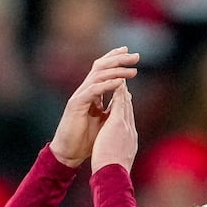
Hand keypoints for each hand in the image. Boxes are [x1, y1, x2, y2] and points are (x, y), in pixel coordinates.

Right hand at [49, 47, 138, 167]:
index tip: (131, 54)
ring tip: (133, 70)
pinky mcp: (76, 104)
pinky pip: (94, 90)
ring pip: (98, 75)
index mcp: (92, 92)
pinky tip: (120, 82)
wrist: (70, 153)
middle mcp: (85, 90)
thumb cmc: (86, 139)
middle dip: (119, 59)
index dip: (115, 59)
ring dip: (117, 71)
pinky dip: (107, 85)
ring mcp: (80, 96)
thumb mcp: (104, 119)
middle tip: (136, 56)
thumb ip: (112, 106)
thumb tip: (125, 98)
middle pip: (101, 67)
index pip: (104, 70)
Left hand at [91, 81, 136, 173]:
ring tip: (121, 78)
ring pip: (126, 104)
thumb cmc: (112, 173)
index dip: (125, 111)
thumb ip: (118, 154)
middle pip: (129, 110)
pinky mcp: (118, 123)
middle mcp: (130, 131)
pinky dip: (118, 91)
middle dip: (126, 98)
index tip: (123, 103)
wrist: (113, 175)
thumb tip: (118, 157)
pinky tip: (117, 81)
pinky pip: (119, 103)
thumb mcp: (117, 160)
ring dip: (123, 90)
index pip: (128, 122)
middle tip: (124, 85)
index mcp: (129, 140)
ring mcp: (125, 126)